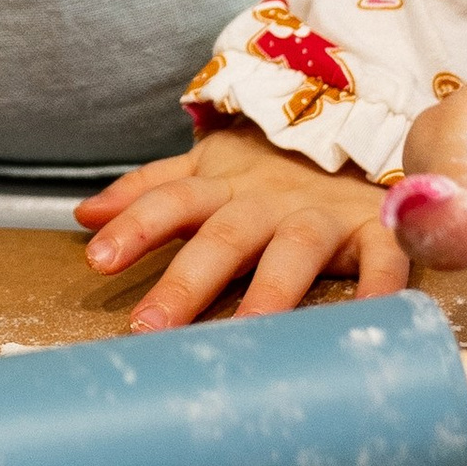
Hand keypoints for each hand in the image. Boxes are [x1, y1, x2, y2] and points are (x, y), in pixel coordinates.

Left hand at [76, 121, 398, 325]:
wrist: (361, 130)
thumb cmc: (272, 167)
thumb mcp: (206, 168)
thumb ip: (149, 190)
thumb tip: (84, 216)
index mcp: (224, 186)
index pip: (171, 200)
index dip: (136, 225)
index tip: (96, 260)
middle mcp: (269, 199)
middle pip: (224, 235)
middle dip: (186, 279)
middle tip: (149, 327)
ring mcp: (323, 212)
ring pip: (295, 246)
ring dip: (272, 289)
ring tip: (248, 335)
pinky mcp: (374, 227)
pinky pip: (383, 254)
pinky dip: (379, 285)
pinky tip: (369, 319)